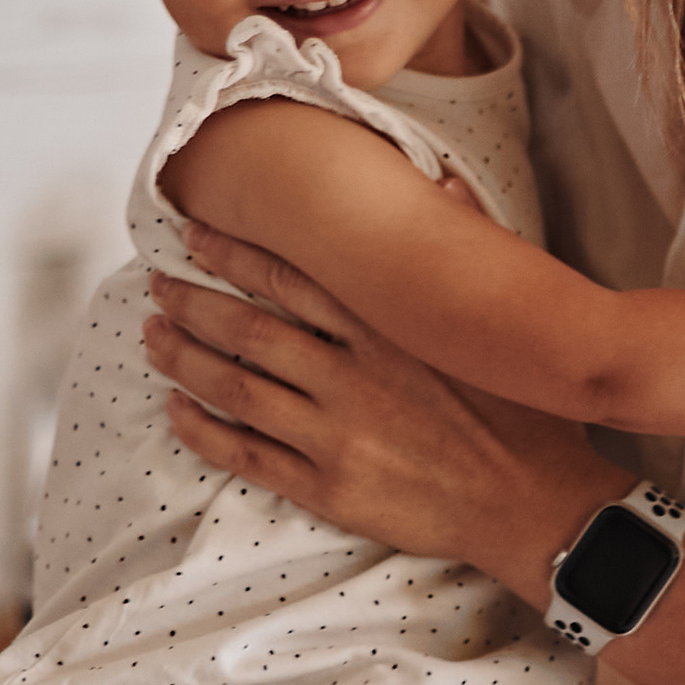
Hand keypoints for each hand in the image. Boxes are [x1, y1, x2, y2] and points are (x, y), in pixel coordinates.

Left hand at [143, 227, 611, 597]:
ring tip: (151, 336)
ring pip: (236, 387)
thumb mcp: (500, 318)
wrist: (533, 503)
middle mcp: (354, 376)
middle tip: (157, 284)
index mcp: (389, 329)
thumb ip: (470, 243)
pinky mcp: (329, 487)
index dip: (235, 253)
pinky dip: (202, 430)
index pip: (291, 277)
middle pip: (249, 329)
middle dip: (193, 302)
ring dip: (185, 357)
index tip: (197, 235)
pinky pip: (246, 454)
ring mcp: (336, 434)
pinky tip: (176, 409)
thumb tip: (442, 181)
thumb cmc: (523, 411)